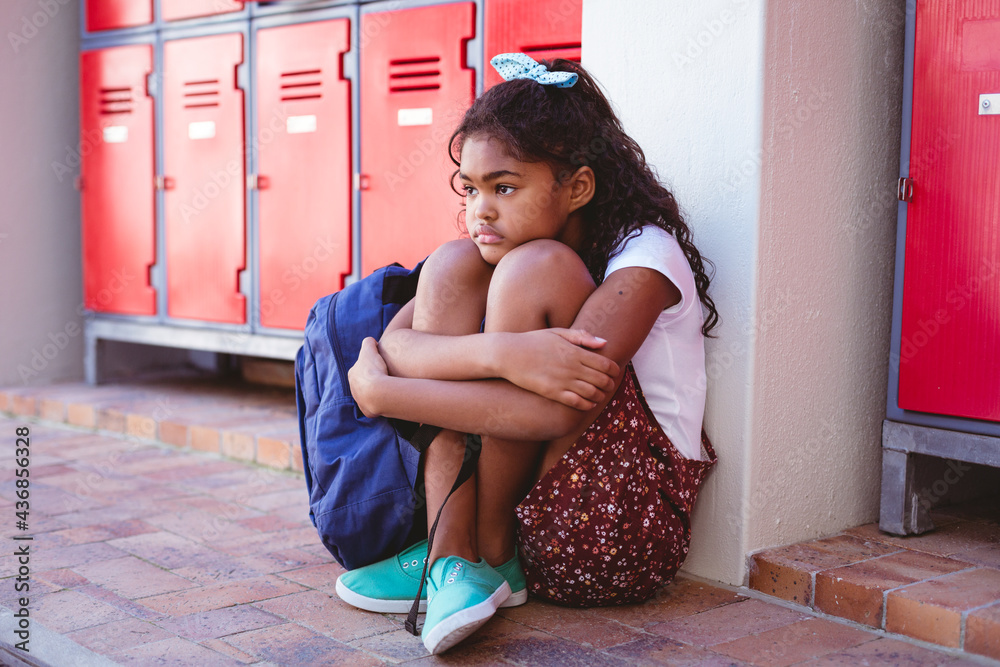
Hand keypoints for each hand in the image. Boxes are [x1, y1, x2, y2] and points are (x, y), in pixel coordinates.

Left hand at [348, 337, 388, 416]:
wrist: (379, 393)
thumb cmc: (374, 370)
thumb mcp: (370, 349)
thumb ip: (368, 342)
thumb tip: (371, 341)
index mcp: (352, 374)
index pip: (362, 367)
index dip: (373, 364)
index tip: (382, 364)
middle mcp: (353, 388)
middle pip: (364, 382)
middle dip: (373, 379)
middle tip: (386, 376)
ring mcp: (360, 400)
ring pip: (369, 394)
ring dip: (377, 391)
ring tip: (388, 387)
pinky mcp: (367, 410)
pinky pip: (375, 404)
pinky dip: (380, 401)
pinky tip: (388, 397)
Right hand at [498, 329, 620, 409]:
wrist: (509, 354)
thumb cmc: (533, 341)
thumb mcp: (557, 332)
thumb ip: (582, 336)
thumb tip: (603, 343)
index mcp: (575, 351)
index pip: (605, 364)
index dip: (614, 371)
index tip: (614, 373)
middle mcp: (572, 366)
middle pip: (602, 380)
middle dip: (609, 385)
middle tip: (608, 386)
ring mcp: (562, 380)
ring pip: (592, 393)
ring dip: (600, 396)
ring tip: (599, 395)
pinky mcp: (552, 392)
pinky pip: (577, 402)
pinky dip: (587, 405)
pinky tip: (588, 403)